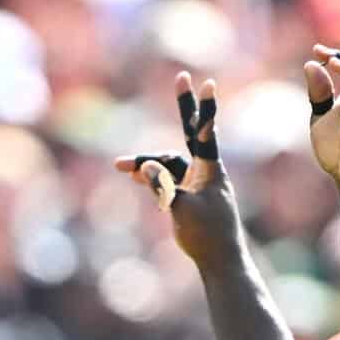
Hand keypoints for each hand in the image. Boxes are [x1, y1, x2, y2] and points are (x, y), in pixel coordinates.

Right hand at [115, 72, 242, 263]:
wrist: (219, 261)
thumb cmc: (207, 235)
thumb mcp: (182, 209)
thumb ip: (163, 186)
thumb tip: (144, 167)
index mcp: (210, 170)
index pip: (205, 133)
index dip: (204, 109)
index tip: (207, 84)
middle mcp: (205, 171)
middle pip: (189, 133)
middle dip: (184, 107)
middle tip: (182, 78)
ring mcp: (196, 182)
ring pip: (169, 164)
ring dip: (146, 164)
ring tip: (120, 166)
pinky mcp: (188, 196)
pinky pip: (167, 180)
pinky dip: (151, 178)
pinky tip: (132, 175)